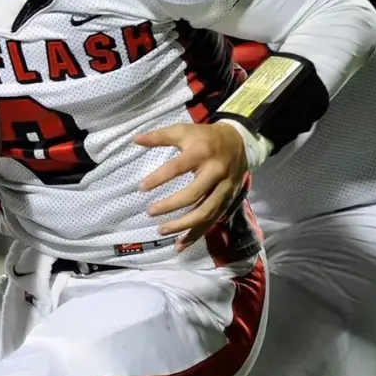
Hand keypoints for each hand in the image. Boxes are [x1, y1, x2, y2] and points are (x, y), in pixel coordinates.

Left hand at [135, 121, 249, 251]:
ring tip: (161, 230)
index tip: (141, 187)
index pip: (178, 168)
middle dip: (171, 205)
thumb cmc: (205, 137)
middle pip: (194, 195)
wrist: (239, 142)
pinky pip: (212, 221)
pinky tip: (180, 244)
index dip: (159, 178)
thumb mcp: (183, 131)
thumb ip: (159, 136)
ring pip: (205, 213)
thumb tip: (135, 140)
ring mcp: (224, 189)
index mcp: (202, 153)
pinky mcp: (228, 201)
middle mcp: (215, 173)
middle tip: (150, 211)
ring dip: (183, 225)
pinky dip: (196, 234)